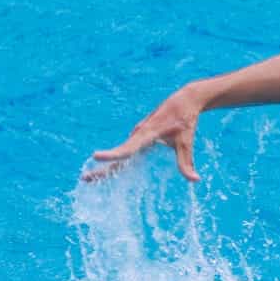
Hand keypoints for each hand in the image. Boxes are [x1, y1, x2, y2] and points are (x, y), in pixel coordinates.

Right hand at [85, 84, 207, 180]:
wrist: (184, 100)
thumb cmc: (185, 120)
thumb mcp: (186, 142)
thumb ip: (187, 162)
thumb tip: (195, 180)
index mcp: (147, 134)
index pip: (128, 148)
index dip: (113, 154)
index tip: (95, 156)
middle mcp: (138, 134)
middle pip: (119, 153)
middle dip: (103, 167)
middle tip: (85, 179)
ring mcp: (137, 134)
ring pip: (121, 152)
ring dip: (107, 165)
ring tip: (91, 178)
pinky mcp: (139, 136)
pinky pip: (126, 150)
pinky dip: (117, 160)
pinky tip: (110, 171)